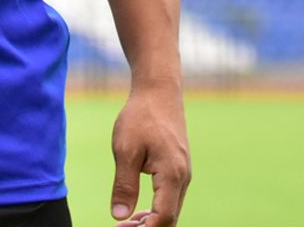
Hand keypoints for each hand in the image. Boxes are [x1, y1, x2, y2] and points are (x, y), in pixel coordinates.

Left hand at [108, 81, 190, 226]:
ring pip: (172, 209)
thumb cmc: (141, 116)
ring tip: (127, 225)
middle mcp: (183, 177)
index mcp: (172, 175)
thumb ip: (124, 185)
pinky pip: (171, 198)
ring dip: (152, 221)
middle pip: (170, 218)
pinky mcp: (179, 168)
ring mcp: (184, 173)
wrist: (158, 90)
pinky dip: (157, 209)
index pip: (164, 217)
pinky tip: (138, 211)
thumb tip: (120, 216)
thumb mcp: (125, 150)